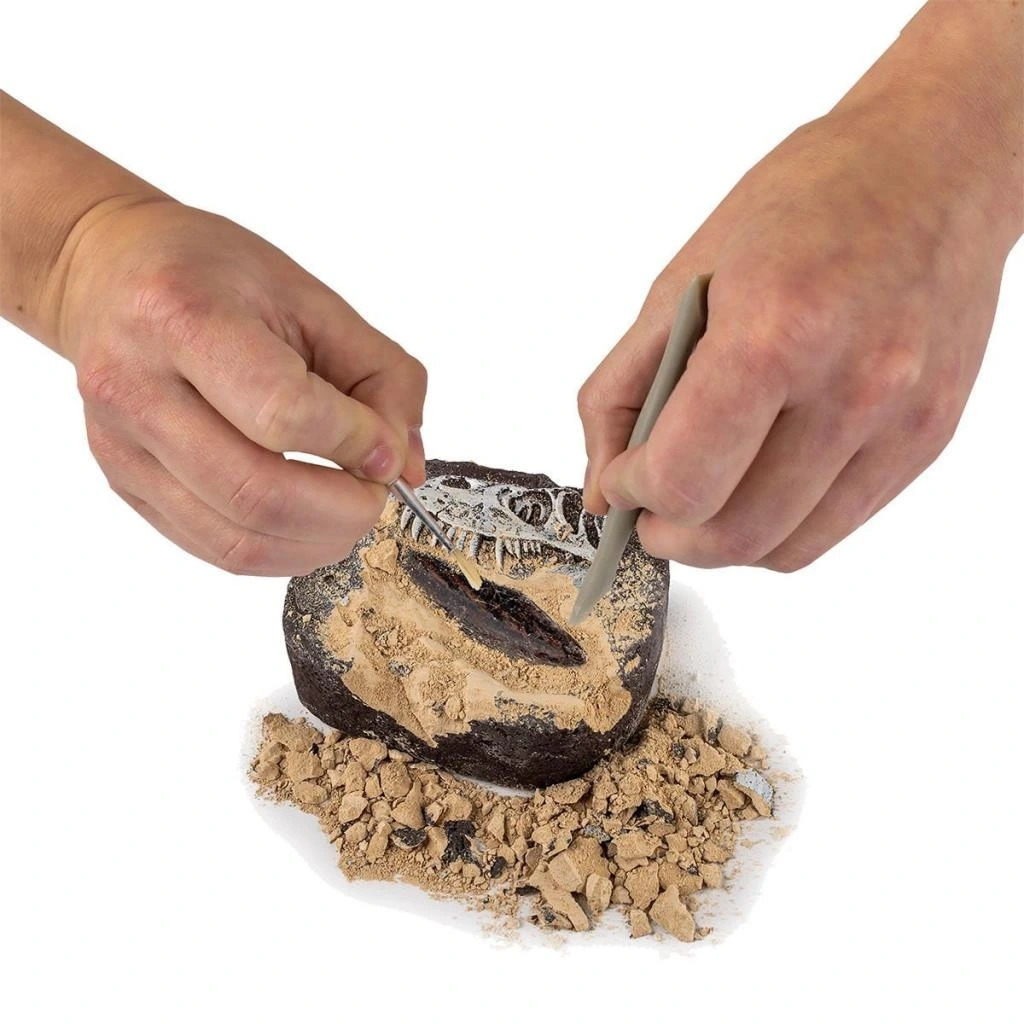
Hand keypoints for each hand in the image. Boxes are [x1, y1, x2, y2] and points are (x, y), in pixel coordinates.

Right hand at [60, 198, 426, 574]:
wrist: (115, 273)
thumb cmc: (217, 276)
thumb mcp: (316, 301)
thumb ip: (383, 378)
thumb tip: (406, 466)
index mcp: (182, 317)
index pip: (282, 412)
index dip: (354, 442)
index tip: (386, 448)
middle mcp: (136, 386)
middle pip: (259, 493)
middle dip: (345, 510)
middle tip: (378, 493)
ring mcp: (124, 446)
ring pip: (238, 540)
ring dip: (319, 541)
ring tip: (351, 512)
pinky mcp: (127, 486)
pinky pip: (217, 551)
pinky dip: (283, 552)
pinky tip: (311, 525)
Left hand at [579, 68, 1018, 570]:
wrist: (934, 168)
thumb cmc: (807, 203)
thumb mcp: (681, 281)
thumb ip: (622, 391)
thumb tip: (603, 487)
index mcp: (775, 335)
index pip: (684, 479)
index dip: (634, 495)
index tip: (623, 482)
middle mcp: (851, 388)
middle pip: (735, 535)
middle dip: (671, 537)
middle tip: (650, 513)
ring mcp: (900, 421)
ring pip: (785, 549)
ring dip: (723, 543)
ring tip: (703, 498)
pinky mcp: (928, 438)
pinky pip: (834, 527)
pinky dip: (779, 525)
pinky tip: (759, 481)